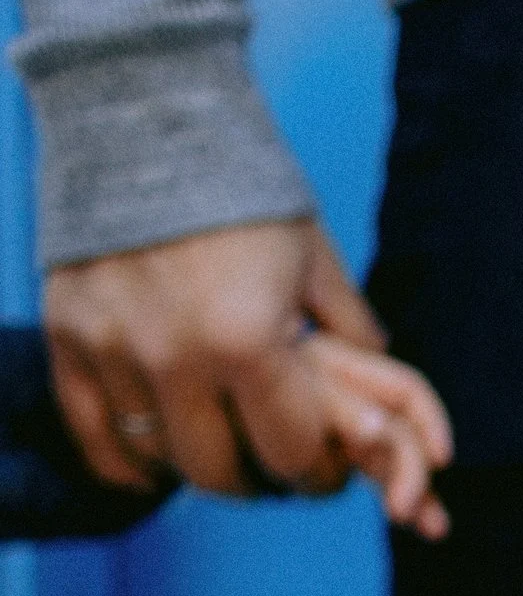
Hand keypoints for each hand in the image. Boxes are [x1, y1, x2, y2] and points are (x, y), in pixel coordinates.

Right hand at [45, 217, 453, 535]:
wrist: (144, 116)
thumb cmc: (243, 186)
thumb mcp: (313, 257)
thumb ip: (348, 330)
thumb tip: (383, 393)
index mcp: (247, 341)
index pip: (288, 454)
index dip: (314, 473)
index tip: (321, 469)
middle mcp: (173, 357)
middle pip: (219, 473)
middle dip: (255, 479)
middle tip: (269, 465)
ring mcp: (111, 350)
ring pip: (156, 458)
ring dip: (193, 466)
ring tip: (219, 447)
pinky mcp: (66, 336)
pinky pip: (93, 434)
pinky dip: (126, 460)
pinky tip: (156, 458)